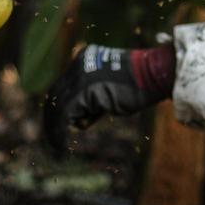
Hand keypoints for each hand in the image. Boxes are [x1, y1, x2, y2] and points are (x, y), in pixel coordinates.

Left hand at [43, 44, 174, 154]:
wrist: (152, 74)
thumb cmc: (138, 85)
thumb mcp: (109, 88)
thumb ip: (92, 98)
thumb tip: (77, 120)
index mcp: (84, 59)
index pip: (63, 85)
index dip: (58, 106)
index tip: (60, 123)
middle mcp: (78, 65)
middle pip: (55, 94)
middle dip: (53, 118)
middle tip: (54, 137)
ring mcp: (79, 77)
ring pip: (57, 106)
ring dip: (55, 128)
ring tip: (57, 144)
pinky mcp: (84, 91)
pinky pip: (65, 114)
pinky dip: (60, 131)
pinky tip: (62, 144)